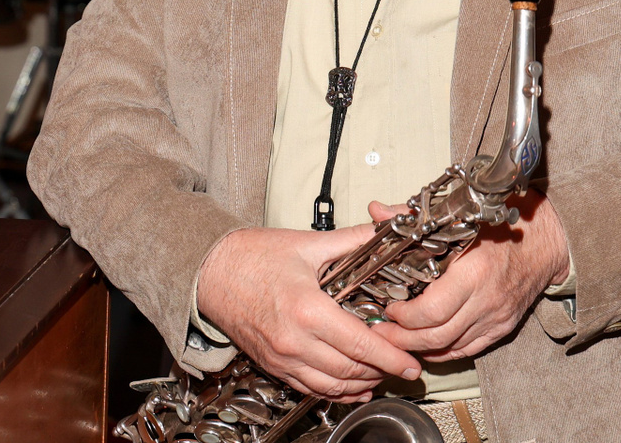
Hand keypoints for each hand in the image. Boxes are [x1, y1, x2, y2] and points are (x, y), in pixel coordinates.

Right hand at [196, 224, 422, 401]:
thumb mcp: (309, 244)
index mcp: (308, 309)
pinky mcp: (273, 365)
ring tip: (381, 375)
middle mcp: (295, 340)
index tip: (411, 363)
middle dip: (382, 372)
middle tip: (402, 366)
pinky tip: (351, 386)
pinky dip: (335, 391)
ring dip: (361, 384)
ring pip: (333, 385)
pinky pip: (310, 388)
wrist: (209, 270)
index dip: (393, 358)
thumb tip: (386, 228)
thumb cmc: (252, 255)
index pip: (362, 345)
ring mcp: (282, 357)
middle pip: (351, 370)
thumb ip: (354, 240)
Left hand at [371, 189, 569, 362]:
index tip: (388, 307)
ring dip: (420, 348)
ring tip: (395, 340)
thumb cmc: (501, 223)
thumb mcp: (456, 215)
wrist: (545, 239)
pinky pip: (468, 350)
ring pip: (451, 347)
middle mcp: (486, 299)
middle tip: (381, 332)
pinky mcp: (502, 327)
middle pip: (437, 335)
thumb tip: (377, 212)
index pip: (432, 310)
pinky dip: (444, 351)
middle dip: (403, 339)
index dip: (404, 316)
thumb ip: (413, 219)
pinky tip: (425, 345)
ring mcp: (496, 317)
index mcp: (473, 271)